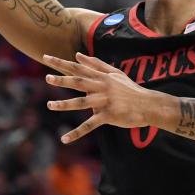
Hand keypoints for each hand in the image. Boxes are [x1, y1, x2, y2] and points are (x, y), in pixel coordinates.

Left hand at [39, 52, 161, 142]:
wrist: (148, 105)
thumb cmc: (130, 89)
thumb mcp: (115, 73)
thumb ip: (96, 64)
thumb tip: (77, 55)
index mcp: (102, 77)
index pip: (78, 68)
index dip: (62, 63)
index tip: (46, 57)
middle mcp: (102, 87)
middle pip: (79, 82)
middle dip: (63, 80)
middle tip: (47, 77)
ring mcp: (105, 101)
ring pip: (82, 103)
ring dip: (65, 104)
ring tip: (50, 105)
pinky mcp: (109, 116)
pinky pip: (90, 125)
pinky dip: (77, 132)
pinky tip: (64, 139)